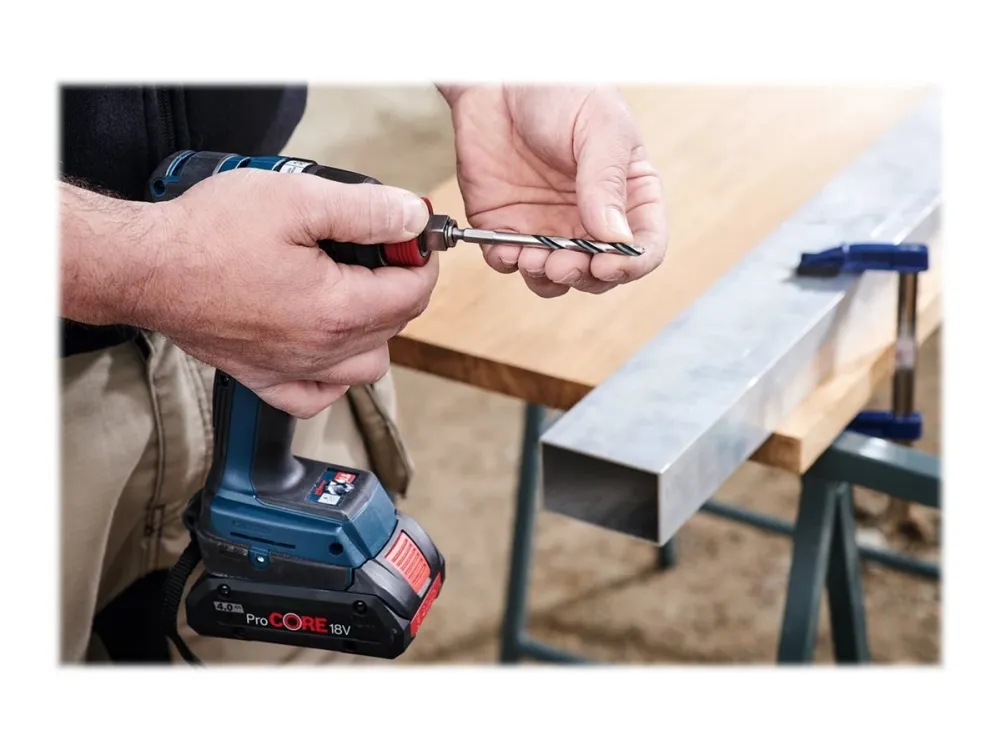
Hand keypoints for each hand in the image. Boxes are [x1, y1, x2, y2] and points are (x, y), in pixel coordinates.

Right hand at [120, 170, 434, 417]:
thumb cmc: (208, 235)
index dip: (422, 259)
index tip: (411, 236)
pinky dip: (334, 376)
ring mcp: (293, 370)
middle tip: (379, 249)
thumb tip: (413, 218)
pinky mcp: (264, 378)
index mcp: (338, 309)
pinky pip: (319, 396)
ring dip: (375, 329)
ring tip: (355, 290)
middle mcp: (322, 350)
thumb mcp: (297, 199)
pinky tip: (325, 343)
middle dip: (399, 285)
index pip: (414, 292)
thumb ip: (366, 211)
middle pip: (396, 326)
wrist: (145, 268)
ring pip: (368, 365)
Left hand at [439, 85, 667, 296]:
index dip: (631, 264)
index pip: (645, 245)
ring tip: (534, 259)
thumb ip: (606, 181)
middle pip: (600, 273)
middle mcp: (591, 219)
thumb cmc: (559, 90)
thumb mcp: (598, 126)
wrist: (497, 78)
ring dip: (548, 279)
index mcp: (629, 195)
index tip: (608, 263)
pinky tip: (506, 250)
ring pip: (556, 277)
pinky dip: (509, 265)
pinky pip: (509, 261)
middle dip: (585, 276)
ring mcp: (549, 226)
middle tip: (564, 262)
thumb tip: (616, 237)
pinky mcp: (507, 226)